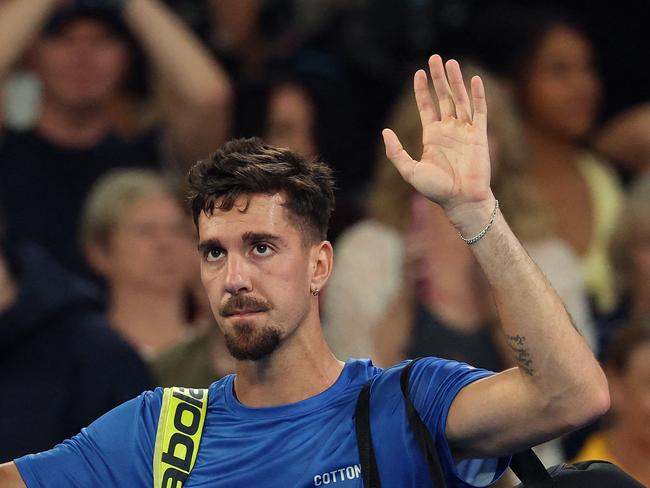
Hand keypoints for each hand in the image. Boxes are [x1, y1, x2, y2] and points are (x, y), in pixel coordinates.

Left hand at [383, 55, 493, 225]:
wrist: (460, 200)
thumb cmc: (436, 189)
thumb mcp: (409, 170)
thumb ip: (396, 152)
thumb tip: (386, 131)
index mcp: (432, 136)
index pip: (426, 107)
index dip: (422, 91)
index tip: (418, 73)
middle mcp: (449, 130)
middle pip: (443, 98)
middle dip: (438, 78)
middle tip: (435, 58)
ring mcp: (464, 131)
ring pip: (460, 100)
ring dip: (455, 81)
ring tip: (450, 62)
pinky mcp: (479, 135)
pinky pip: (479, 111)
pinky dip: (477, 95)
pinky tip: (474, 80)